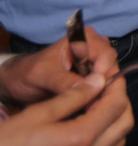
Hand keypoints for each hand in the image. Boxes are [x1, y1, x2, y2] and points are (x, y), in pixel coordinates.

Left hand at [0, 27, 118, 104]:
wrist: (18, 84)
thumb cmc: (27, 73)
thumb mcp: (42, 75)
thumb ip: (63, 80)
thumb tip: (88, 87)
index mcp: (81, 39)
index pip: (104, 51)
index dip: (104, 68)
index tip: (96, 87)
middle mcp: (92, 49)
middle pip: (111, 64)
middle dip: (104, 82)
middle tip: (94, 102)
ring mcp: (93, 64)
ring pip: (110, 76)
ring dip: (102, 91)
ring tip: (90, 105)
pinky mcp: (91, 79)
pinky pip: (103, 86)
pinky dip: (98, 97)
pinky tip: (89, 107)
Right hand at [0, 73, 132, 145]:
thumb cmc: (9, 143)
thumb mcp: (38, 114)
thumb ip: (73, 96)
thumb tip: (100, 79)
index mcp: (82, 137)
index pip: (116, 106)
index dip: (117, 86)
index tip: (110, 74)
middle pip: (125, 123)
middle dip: (120, 101)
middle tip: (106, 87)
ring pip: (119, 140)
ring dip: (116, 119)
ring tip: (98, 105)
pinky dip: (107, 137)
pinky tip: (90, 126)